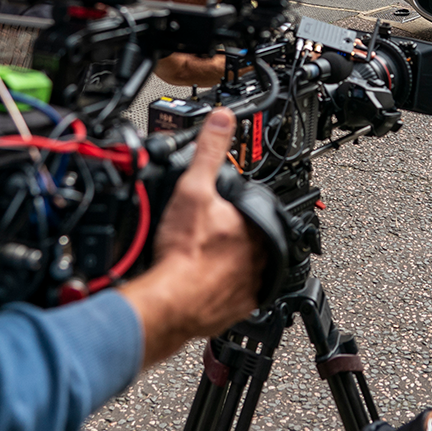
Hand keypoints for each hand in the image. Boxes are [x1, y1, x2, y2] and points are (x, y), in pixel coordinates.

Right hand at [118, 109, 261, 366]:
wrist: (170, 301)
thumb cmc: (183, 251)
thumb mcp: (193, 188)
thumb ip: (209, 151)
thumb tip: (223, 120)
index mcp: (257, 228)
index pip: (258, 212)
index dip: (239, 209)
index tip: (224, 212)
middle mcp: (261, 258)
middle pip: (254, 240)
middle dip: (235, 236)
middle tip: (210, 234)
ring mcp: (250, 286)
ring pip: (247, 269)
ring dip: (231, 264)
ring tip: (206, 257)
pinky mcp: (235, 310)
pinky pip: (235, 297)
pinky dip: (221, 290)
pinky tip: (203, 283)